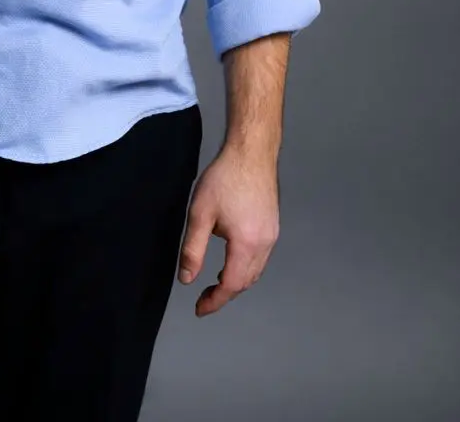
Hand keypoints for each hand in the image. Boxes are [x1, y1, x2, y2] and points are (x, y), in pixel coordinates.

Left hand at [177, 147, 279, 315]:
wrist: (251, 151)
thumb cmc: (225, 177)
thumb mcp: (200, 213)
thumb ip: (192, 249)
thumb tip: (186, 279)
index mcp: (246, 244)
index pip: (231, 285)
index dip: (214, 301)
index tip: (199, 309)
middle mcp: (264, 243)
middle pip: (246, 281)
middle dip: (225, 294)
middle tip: (204, 297)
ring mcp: (272, 234)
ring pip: (255, 271)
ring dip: (237, 281)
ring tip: (216, 282)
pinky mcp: (273, 225)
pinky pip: (261, 257)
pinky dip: (246, 267)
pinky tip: (232, 259)